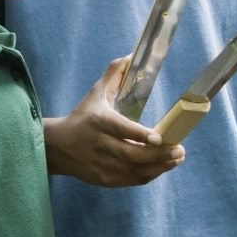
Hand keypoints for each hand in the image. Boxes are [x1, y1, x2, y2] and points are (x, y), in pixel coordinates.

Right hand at [43, 57, 183, 186]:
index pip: (120, 129)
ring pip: (134, 171)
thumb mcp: (94, 94)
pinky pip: (131, 180)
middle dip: (158, 154)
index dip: (139, 135)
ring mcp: (102, 165)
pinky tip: (164, 167)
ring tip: (177, 158)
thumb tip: (129, 56)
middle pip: (131, 154)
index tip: (158, 137)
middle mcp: (99, 145)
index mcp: (98, 121)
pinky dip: (150, 175)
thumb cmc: (82, 117)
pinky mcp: (104, 179)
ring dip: (159, 166)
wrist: (57, 148)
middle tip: (179, 150)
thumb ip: (113, 75)